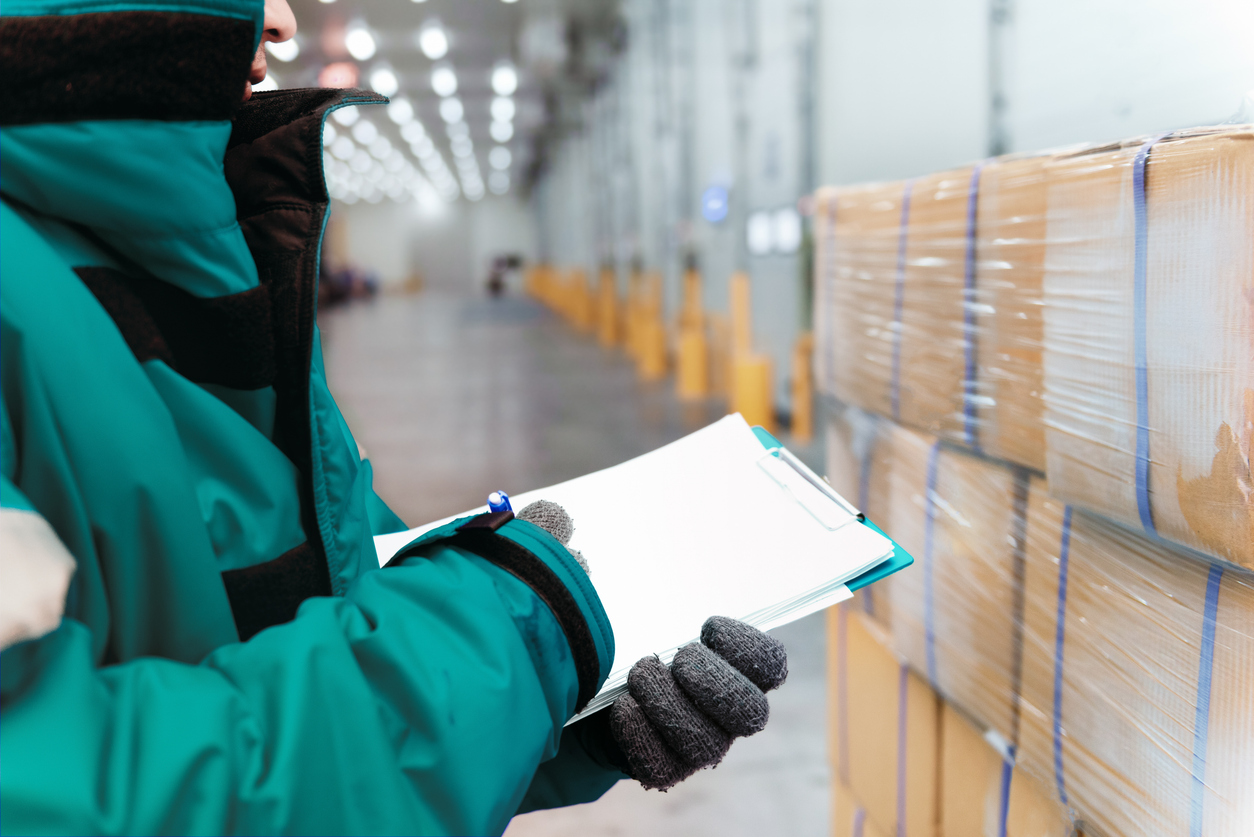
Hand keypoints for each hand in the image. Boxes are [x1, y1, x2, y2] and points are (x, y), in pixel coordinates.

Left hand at [516, 500, 788, 789]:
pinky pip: (668, 767)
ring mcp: (686, 741)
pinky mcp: (654, 768)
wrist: (536, 694)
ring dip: (675, 707)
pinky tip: (620, 711)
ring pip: (709, 743)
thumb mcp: (570, 583)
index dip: (751, 647)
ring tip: (639, 677)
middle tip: (677, 657)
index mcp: (716, 654)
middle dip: (717, 684)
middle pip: (752, 711)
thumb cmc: (571, 629)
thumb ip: (560, 545)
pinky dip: (645, 736)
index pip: (768, 662)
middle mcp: (712, 703)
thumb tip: (559, 517)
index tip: (707, 623)